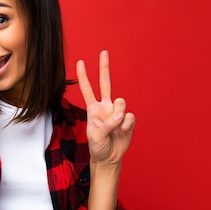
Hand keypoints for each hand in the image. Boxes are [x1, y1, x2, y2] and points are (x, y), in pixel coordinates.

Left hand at [76, 50, 135, 165]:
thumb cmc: (98, 146)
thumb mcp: (96, 136)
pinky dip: (125, 127)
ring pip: (121, 103)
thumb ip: (107, 124)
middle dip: (104, 67)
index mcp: (93, 109)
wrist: (109, 157)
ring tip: (114, 130)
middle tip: (103, 52)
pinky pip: (129, 117)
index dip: (83, 77)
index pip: (87, 90)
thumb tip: (121, 114)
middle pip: (105, 83)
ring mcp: (117, 111)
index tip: (80, 62)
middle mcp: (105, 106)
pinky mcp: (128, 119)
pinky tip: (122, 133)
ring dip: (118, 118)